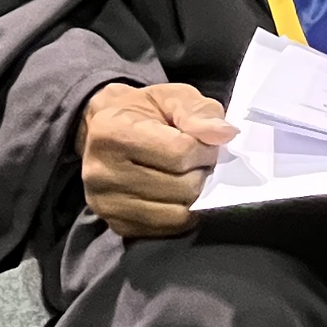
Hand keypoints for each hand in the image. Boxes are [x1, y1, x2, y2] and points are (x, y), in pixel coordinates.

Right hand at [79, 81, 236, 238]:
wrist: (104, 131)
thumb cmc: (145, 112)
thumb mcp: (172, 97)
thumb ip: (199, 112)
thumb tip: (225, 135)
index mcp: (112, 133)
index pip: (180, 153)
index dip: (204, 150)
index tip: (205, 145)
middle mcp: (101, 172)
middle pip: (182, 187)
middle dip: (201, 174)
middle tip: (198, 163)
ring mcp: (106, 204)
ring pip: (177, 213)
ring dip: (194, 196)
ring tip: (187, 176)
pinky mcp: (116, 225)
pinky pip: (168, 229)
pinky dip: (182, 213)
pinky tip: (176, 194)